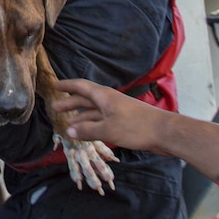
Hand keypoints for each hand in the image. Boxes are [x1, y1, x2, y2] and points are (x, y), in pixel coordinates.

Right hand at [52, 79, 169, 153]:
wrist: (164, 132)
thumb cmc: (136, 127)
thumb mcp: (108, 129)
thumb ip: (87, 130)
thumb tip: (69, 130)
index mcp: (104, 96)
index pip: (81, 87)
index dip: (67, 85)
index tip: (54, 85)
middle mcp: (109, 100)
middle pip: (86, 99)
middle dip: (70, 103)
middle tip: (55, 108)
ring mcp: (117, 111)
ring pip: (94, 111)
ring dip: (81, 116)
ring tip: (68, 124)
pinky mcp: (124, 121)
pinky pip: (102, 120)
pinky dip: (92, 125)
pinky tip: (87, 132)